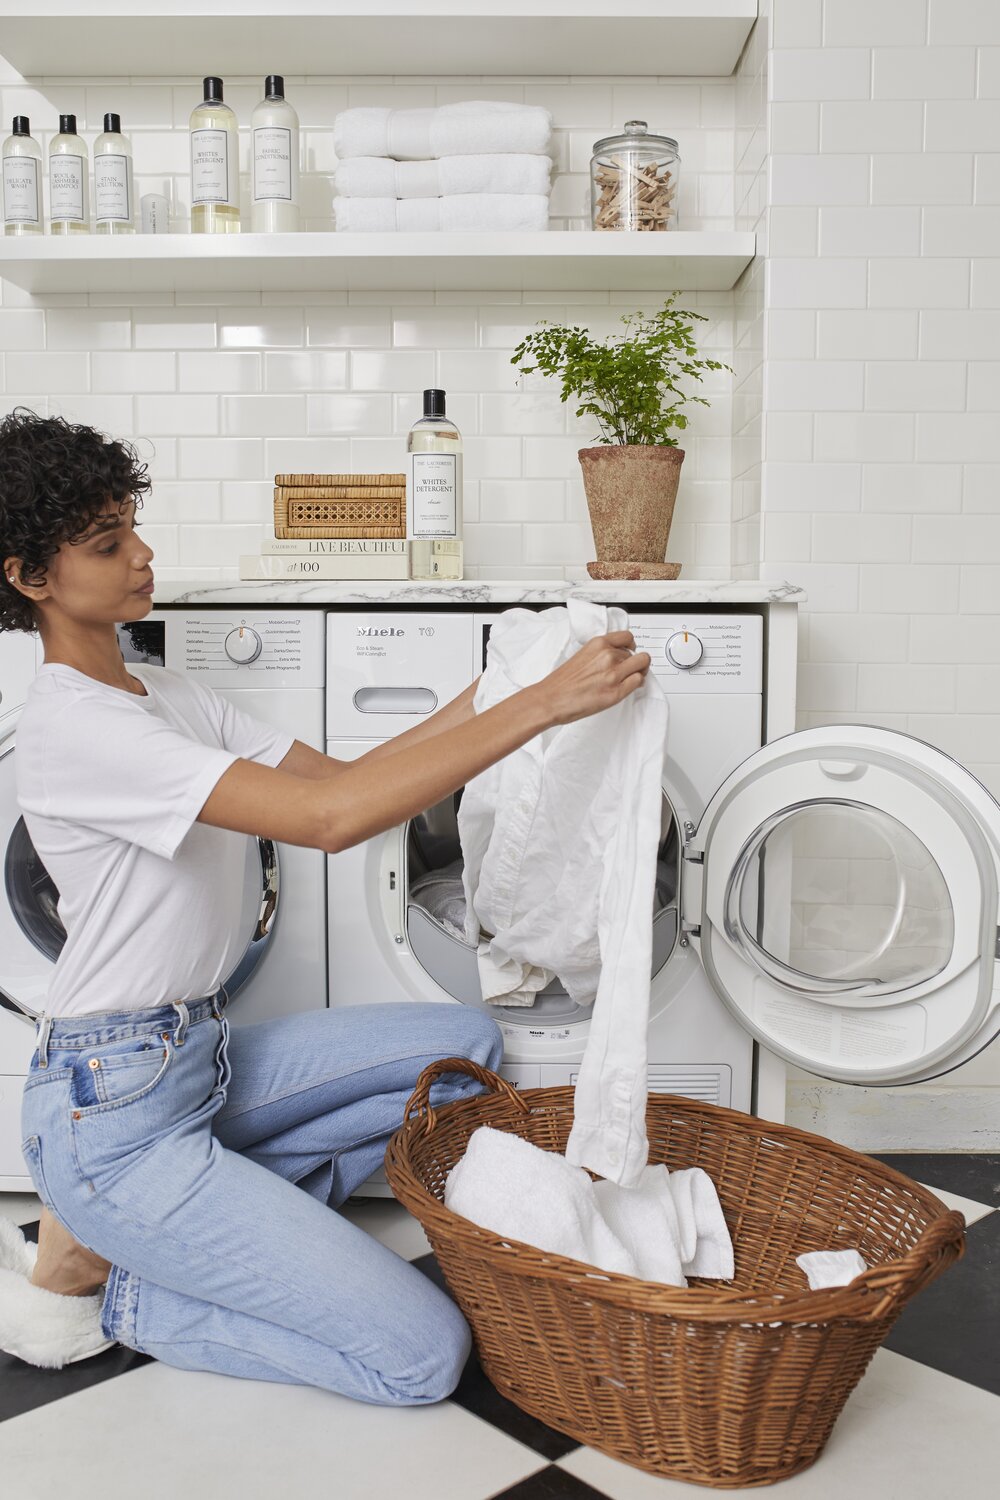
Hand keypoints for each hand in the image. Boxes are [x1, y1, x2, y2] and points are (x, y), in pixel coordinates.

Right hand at [533, 630, 651, 726]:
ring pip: (642, 666)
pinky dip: (637, 684)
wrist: (550, 699)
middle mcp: (608, 656)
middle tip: (630, 669)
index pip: (628, 637)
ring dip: (639, 672)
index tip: (630, 651)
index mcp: (598, 644)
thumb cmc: (561, 682)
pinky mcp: (616, 692)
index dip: (631, 646)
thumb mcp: (582, 655)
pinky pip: (638, 681)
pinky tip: (628, 687)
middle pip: (637, 654)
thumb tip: (616, 656)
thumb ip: (600, 653)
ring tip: (630, 678)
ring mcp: (613, 674)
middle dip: (635, 662)